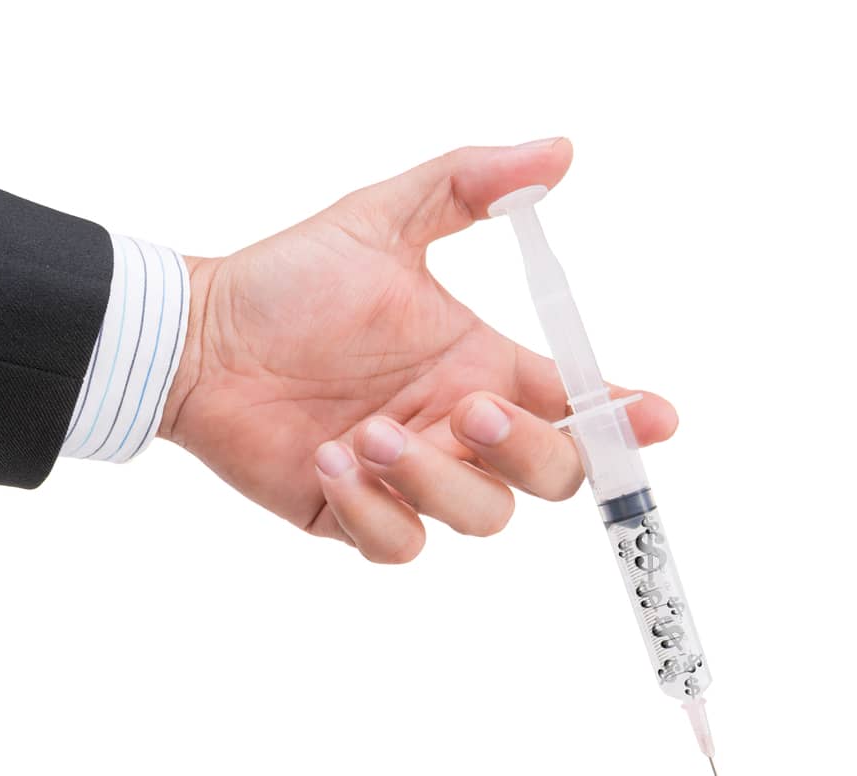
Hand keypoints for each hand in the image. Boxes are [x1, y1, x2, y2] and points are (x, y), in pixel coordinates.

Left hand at [160, 139, 676, 561]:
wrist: (200, 337)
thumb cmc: (288, 280)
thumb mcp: (381, 217)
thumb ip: (470, 187)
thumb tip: (559, 150)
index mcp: (481, 366)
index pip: (577, 404)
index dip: (623, 419)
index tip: (656, 417)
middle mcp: (459, 430)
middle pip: (548, 475)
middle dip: (527, 448)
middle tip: (469, 409)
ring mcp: (414, 481)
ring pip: (481, 518)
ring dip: (432, 477)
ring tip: (362, 431)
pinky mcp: (360, 519)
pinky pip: (401, 545)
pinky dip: (373, 510)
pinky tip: (328, 462)